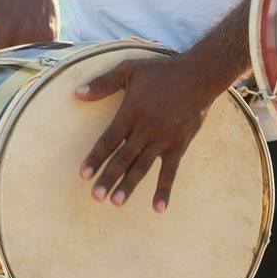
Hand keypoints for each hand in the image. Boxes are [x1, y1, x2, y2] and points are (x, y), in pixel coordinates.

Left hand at [76, 55, 217, 213]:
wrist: (199, 76)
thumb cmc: (162, 72)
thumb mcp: (130, 69)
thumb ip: (104, 83)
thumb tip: (77, 93)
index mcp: (131, 112)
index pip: (109, 139)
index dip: (95, 158)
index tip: (83, 175)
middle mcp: (146, 129)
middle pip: (123, 158)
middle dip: (108, 178)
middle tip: (95, 196)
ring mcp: (163, 139)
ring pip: (142, 167)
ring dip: (129, 186)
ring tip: (116, 202)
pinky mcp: (179, 145)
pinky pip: (170, 171)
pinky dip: (164, 190)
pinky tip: (158, 208)